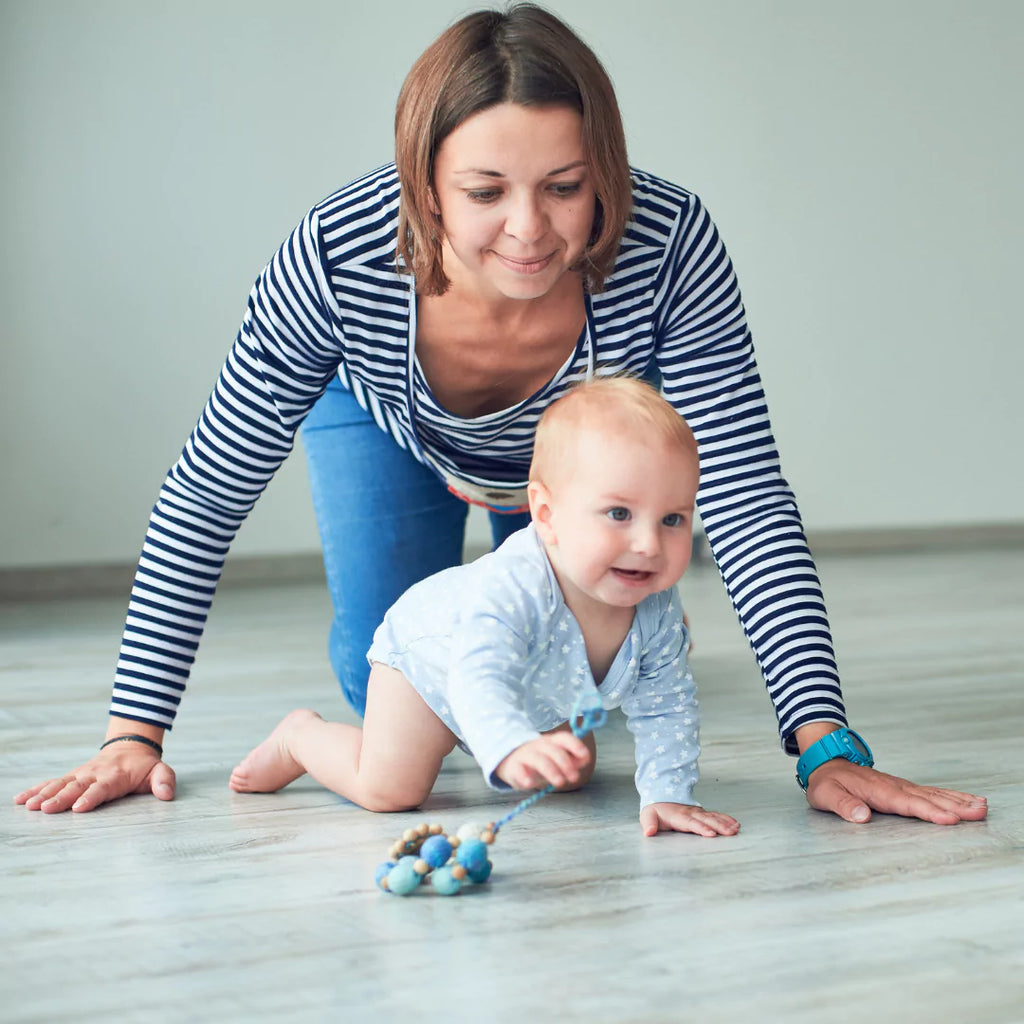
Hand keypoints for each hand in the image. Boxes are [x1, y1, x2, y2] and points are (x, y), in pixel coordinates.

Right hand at [14, 742, 175, 812]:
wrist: (130, 747)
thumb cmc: (144, 766)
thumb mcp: (160, 771)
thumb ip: (164, 781)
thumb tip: (167, 795)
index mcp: (116, 776)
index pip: (102, 788)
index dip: (91, 797)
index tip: (78, 807)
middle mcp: (95, 774)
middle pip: (76, 787)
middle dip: (61, 798)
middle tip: (46, 809)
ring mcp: (81, 774)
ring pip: (60, 784)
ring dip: (44, 794)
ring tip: (28, 805)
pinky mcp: (72, 776)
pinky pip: (52, 782)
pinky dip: (36, 789)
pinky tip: (20, 799)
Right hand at [496, 732, 591, 790]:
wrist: (509, 760)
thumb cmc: (539, 760)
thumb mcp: (555, 758)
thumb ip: (571, 758)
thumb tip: (585, 759)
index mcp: (551, 742)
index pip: (564, 738)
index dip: (575, 745)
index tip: (584, 756)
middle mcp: (539, 746)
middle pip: (553, 750)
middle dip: (566, 763)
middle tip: (574, 778)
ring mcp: (525, 755)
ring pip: (539, 760)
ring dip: (551, 771)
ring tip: (559, 782)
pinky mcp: (513, 768)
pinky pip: (518, 770)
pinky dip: (523, 776)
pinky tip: (529, 783)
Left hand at [640, 802, 739, 836]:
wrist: (661, 797)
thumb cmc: (655, 811)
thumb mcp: (647, 816)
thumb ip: (648, 824)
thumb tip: (648, 832)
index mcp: (679, 816)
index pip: (691, 823)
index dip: (701, 828)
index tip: (711, 834)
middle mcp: (691, 813)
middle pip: (707, 820)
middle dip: (719, 826)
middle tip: (731, 833)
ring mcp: (698, 813)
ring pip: (714, 817)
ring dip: (726, 823)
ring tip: (736, 829)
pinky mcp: (703, 814)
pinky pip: (716, 816)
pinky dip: (726, 819)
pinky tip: (736, 824)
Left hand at [805, 760, 987, 824]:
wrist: (828, 762)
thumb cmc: (827, 781)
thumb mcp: (826, 793)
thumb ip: (843, 805)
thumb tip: (860, 817)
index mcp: (878, 791)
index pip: (906, 803)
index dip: (928, 812)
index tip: (949, 819)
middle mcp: (895, 787)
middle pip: (929, 798)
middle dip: (955, 806)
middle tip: (979, 813)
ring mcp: (902, 786)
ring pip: (935, 794)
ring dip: (959, 801)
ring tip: (982, 807)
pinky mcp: (905, 788)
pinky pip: (932, 792)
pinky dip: (952, 796)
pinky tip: (968, 801)